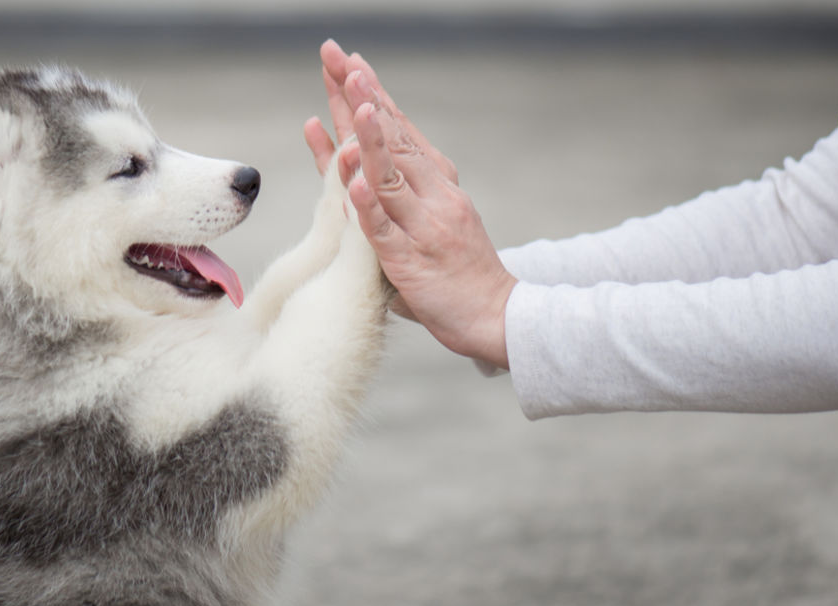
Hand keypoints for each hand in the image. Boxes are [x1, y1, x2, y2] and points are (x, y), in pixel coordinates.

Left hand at [305, 40, 517, 368]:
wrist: (497, 315)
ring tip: (352, 103)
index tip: (350, 61)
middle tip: (340, 59)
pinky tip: (353, 183)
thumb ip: (395, 192)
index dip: (373, 95)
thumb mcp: (430, 219)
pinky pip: (384, 231)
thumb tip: (359, 163)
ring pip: (390, 176)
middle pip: (391, 139)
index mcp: (436, 182)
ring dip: (370, 138)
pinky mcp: (410, 261)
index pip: (399, 129)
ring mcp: (422, 226)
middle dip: (362, 97)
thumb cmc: (456, 270)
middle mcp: (433, 195)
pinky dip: (368, 207)